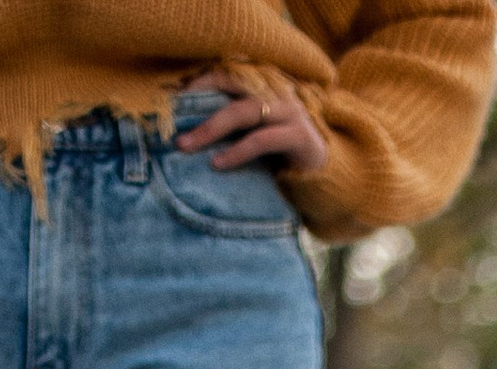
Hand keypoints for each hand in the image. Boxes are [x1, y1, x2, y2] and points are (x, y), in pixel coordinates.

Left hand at [175, 75, 333, 174]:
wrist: (324, 169)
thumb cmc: (281, 150)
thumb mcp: (253, 129)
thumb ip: (231, 120)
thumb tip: (188, 125)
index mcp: (262, 82)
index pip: (225, 71)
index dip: (198, 81)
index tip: (172, 98)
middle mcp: (274, 89)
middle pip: (229, 85)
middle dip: (197, 102)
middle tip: (173, 125)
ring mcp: (288, 110)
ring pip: (241, 112)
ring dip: (210, 129)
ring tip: (187, 146)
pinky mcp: (298, 135)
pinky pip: (260, 140)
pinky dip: (237, 152)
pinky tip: (218, 163)